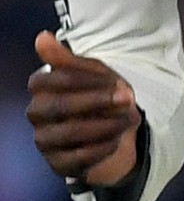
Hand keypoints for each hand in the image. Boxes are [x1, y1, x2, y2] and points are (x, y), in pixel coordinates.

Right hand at [27, 33, 140, 186]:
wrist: (111, 130)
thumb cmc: (98, 95)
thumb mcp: (92, 73)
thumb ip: (68, 59)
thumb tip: (42, 37)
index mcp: (40, 87)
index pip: (56, 80)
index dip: (89, 81)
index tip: (119, 80)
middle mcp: (36, 113)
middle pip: (59, 107)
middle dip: (97, 102)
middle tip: (128, 98)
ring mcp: (45, 140)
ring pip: (68, 133)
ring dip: (104, 125)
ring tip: (131, 118)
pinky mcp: (58, 163)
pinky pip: (78, 158)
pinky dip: (102, 147)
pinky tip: (119, 139)